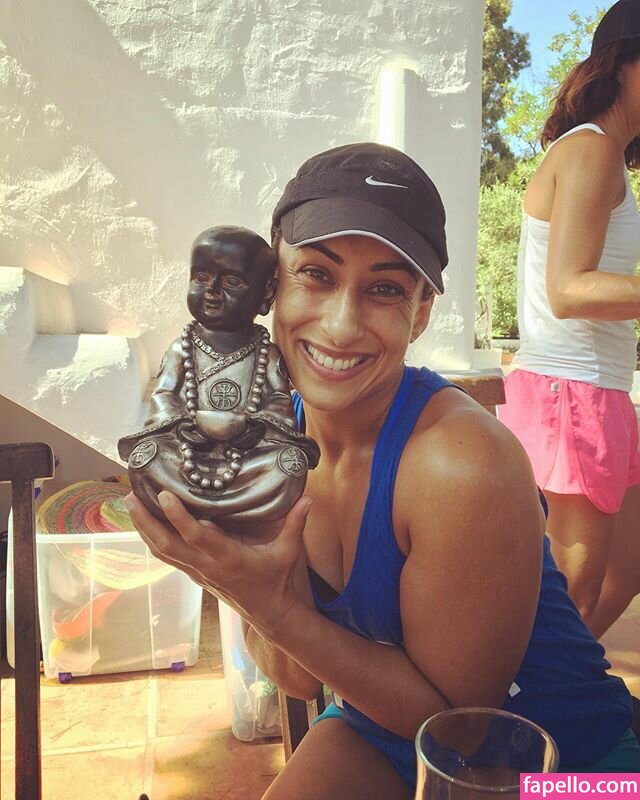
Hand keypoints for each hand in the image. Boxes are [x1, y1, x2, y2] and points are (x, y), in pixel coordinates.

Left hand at [124, 490, 311, 637]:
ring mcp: (197, 571)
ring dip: (143, 528)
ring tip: (129, 502)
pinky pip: (167, 555)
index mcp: (228, 558)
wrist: (268, 613)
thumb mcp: (288, 552)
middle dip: (146, 521)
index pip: (197, 537)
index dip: (179, 517)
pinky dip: (152, 538)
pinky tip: (144, 522)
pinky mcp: (194, 573)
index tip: (164, 496)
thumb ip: (295, 524)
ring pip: (161, 550)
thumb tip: (307, 498)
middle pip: (167, 544)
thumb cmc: (276, 579)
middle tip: (130, 495)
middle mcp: (206, 565)